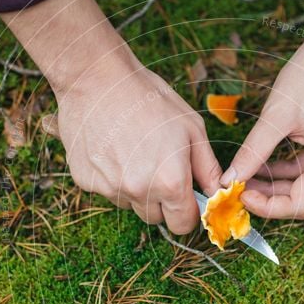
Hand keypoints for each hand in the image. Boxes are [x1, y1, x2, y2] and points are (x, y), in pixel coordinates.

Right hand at [0, 0, 220, 233]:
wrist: (96, 78)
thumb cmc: (149, 98)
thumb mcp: (191, 128)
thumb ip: (207, 168)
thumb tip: (218, 194)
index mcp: (169, 182)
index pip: (182, 225)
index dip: (187, 213)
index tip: (186, 198)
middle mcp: (138, 192)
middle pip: (155, 217)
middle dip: (162, 201)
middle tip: (159, 166)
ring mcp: (109, 188)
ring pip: (130, 203)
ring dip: (136, 188)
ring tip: (133, 150)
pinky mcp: (85, 181)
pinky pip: (106, 189)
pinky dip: (111, 176)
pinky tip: (112, 148)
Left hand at [222, 36, 303, 219]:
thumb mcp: (276, 114)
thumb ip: (253, 150)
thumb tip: (229, 179)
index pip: (302, 204)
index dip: (269, 207)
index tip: (242, 195)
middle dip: (273, 201)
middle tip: (243, 190)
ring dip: (279, 187)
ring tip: (248, 177)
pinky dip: (290, 173)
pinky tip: (265, 165)